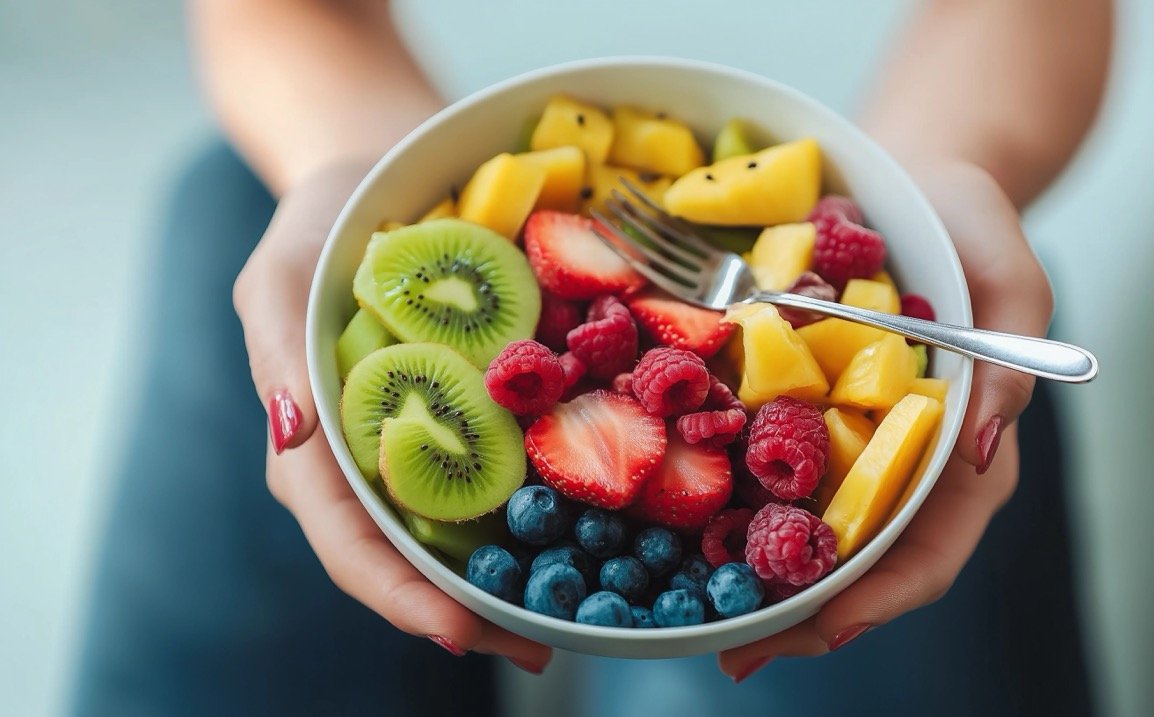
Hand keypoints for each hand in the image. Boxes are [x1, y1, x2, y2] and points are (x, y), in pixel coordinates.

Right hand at [232, 159, 552, 673]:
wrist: (378, 180)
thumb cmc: (317, 231)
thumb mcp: (278, 276)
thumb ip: (276, 351)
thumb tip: (291, 435)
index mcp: (316, 451)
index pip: (349, 545)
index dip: (402, 597)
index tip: (463, 634)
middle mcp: (372, 465)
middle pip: (413, 562)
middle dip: (472, 612)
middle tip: (544, 646)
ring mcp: (425, 446)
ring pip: (462, 534)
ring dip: (515, 580)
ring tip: (578, 615)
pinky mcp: (471, 417)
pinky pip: (503, 471)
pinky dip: (541, 507)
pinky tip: (592, 528)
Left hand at [717, 161, 1053, 681]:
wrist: (912, 178)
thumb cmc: (968, 219)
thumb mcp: (1009, 269)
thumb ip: (1012, 348)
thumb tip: (983, 443)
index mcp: (965, 448)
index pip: (932, 548)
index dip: (881, 597)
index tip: (826, 628)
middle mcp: (904, 463)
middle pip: (862, 564)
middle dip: (805, 615)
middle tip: (738, 652)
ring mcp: (851, 443)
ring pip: (812, 534)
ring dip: (761, 582)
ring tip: (701, 618)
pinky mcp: (805, 413)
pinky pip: (771, 471)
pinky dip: (736, 508)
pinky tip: (689, 527)